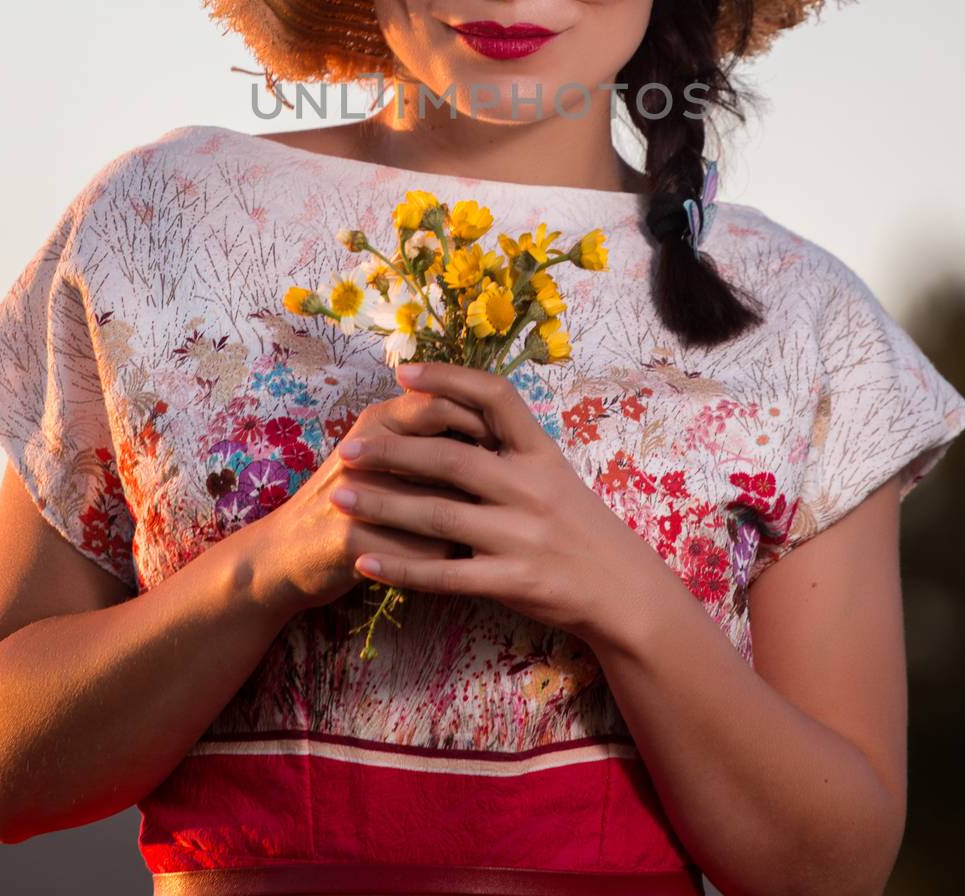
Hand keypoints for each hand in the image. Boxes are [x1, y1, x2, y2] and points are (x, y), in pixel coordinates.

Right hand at [242, 375, 498, 620]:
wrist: (287, 553)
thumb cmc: (353, 497)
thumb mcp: (383, 453)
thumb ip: (428, 433)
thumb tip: (497, 424)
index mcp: (380, 420)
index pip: (442, 403)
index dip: (485, 423)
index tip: (514, 446)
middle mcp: (366, 447)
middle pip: (443, 451)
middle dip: (485, 478)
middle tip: (513, 493)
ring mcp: (354, 493)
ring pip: (436, 507)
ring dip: (468, 524)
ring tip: (493, 533)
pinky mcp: (349, 539)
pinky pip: (414, 552)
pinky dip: (440, 560)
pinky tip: (459, 565)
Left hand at [326, 360, 657, 644]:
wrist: (625, 592)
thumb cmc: (580, 527)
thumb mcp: (555, 474)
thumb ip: (508, 449)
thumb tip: (450, 410)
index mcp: (541, 453)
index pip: (494, 398)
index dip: (448, 379)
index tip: (403, 373)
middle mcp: (531, 488)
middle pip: (451, 459)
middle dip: (393, 452)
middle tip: (350, 447)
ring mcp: (523, 537)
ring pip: (439, 516)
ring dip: (384, 507)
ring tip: (339, 498)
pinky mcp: (514, 582)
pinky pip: (446, 575)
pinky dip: (402, 568)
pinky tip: (365, 561)